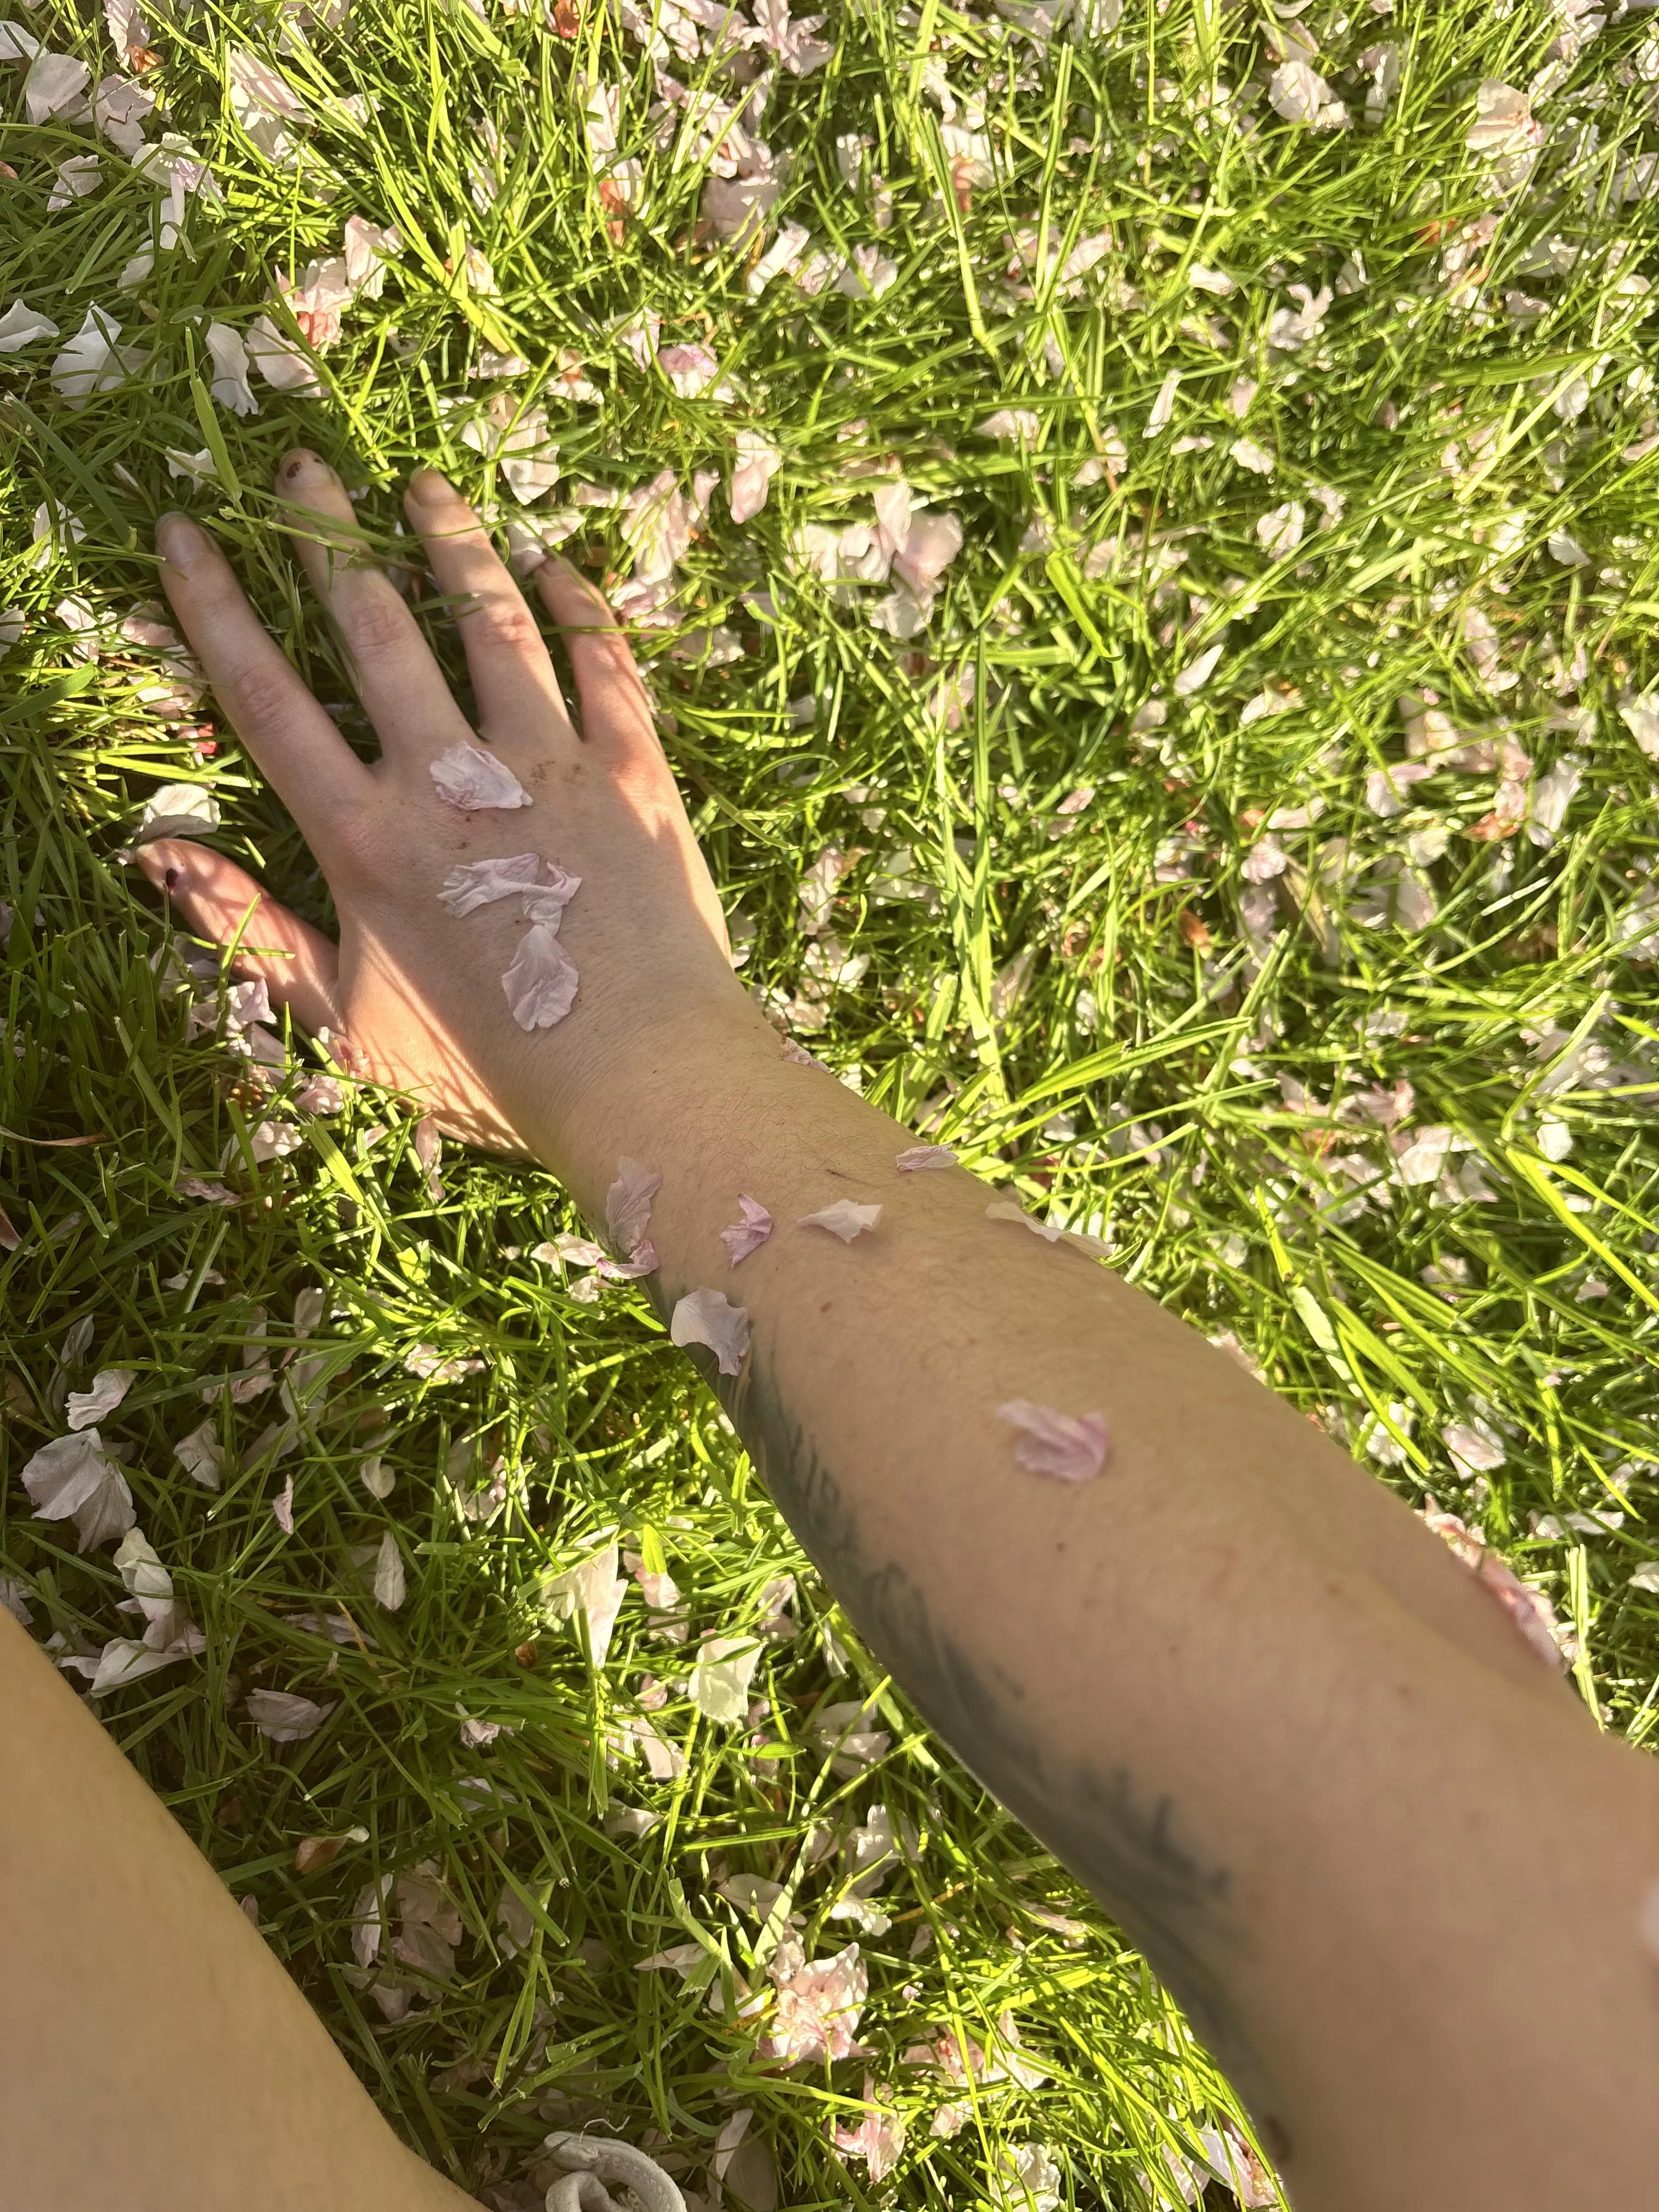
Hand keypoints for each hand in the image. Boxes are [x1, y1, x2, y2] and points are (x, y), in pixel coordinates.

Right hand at [135, 454, 749, 1162]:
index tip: (187, 531)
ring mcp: (547, 765)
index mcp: (364, 837)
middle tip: (308, 468)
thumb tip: (155, 856)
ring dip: (453, 543)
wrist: (639, 1079)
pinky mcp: (634, 771)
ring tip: (425, 487)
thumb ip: (247, 933)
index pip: (266, 696)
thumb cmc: (487, 1070)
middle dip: (330, 537)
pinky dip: (579, 605)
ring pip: (490, 620)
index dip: (216, 607)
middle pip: (375, 627)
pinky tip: (557, 565)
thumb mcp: (342, 1025)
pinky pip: (603, 662)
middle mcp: (448, 779)